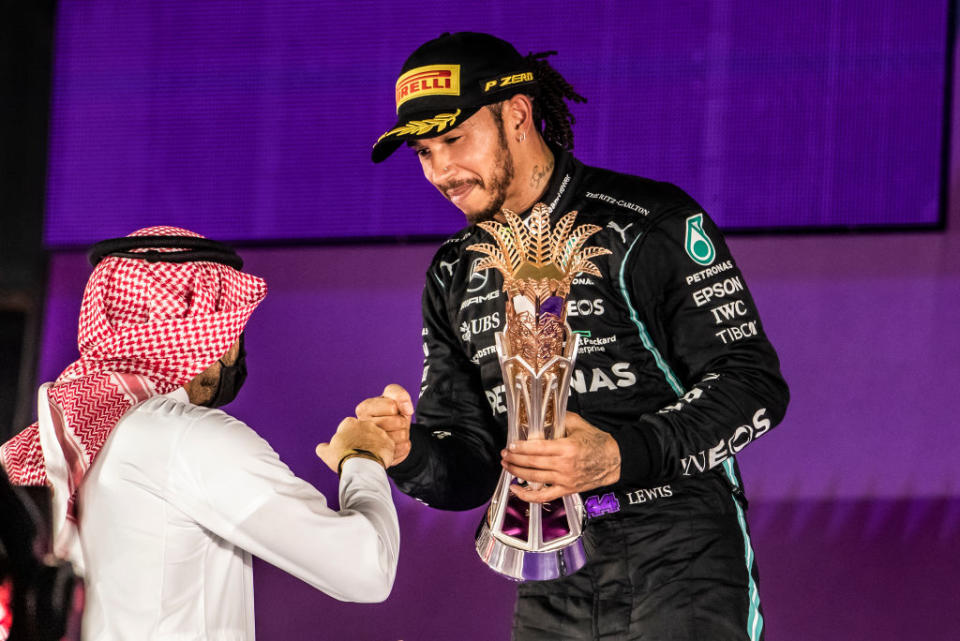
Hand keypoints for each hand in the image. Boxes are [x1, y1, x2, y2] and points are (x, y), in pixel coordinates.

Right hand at [315, 417, 394, 472]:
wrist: (362, 466)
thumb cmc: (342, 457)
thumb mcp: (326, 453)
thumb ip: (323, 448)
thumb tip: (322, 447)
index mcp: (350, 423)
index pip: (348, 426)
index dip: (346, 437)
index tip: (346, 447)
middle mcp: (366, 423)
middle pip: (363, 430)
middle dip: (361, 439)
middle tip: (358, 452)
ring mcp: (379, 432)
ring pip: (376, 437)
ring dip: (373, 445)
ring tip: (368, 458)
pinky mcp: (389, 442)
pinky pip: (386, 446)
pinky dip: (383, 453)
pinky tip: (377, 460)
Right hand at [354, 384, 413, 465]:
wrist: (389, 432)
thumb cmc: (389, 412)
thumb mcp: (393, 396)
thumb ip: (399, 394)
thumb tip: (407, 409)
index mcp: (364, 409)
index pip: (392, 406)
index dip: (398, 407)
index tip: (392, 410)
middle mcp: (364, 427)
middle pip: (398, 422)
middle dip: (401, 421)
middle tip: (393, 423)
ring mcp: (372, 444)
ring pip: (402, 435)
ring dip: (403, 434)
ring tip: (393, 433)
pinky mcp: (381, 457)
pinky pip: (404, 448)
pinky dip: (404, 445)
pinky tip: (394, 443)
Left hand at [501, 412, 620, 502]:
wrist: (614, 460)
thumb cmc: (597, 441)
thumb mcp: (579, 424)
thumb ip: (560, 419)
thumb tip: (542, 416)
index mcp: (567, 447)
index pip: (537, 448)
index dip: (521, 448)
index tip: (510, 446)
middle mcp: (564, 465)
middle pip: (532, 464)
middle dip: (514, 459)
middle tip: (504, 454)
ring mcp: (565, 480)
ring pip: (534, 478)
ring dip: (516, 472)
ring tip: (506, 466)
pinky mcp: (566, 490)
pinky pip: (544, 497)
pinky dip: (527, 496)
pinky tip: (516, 490)